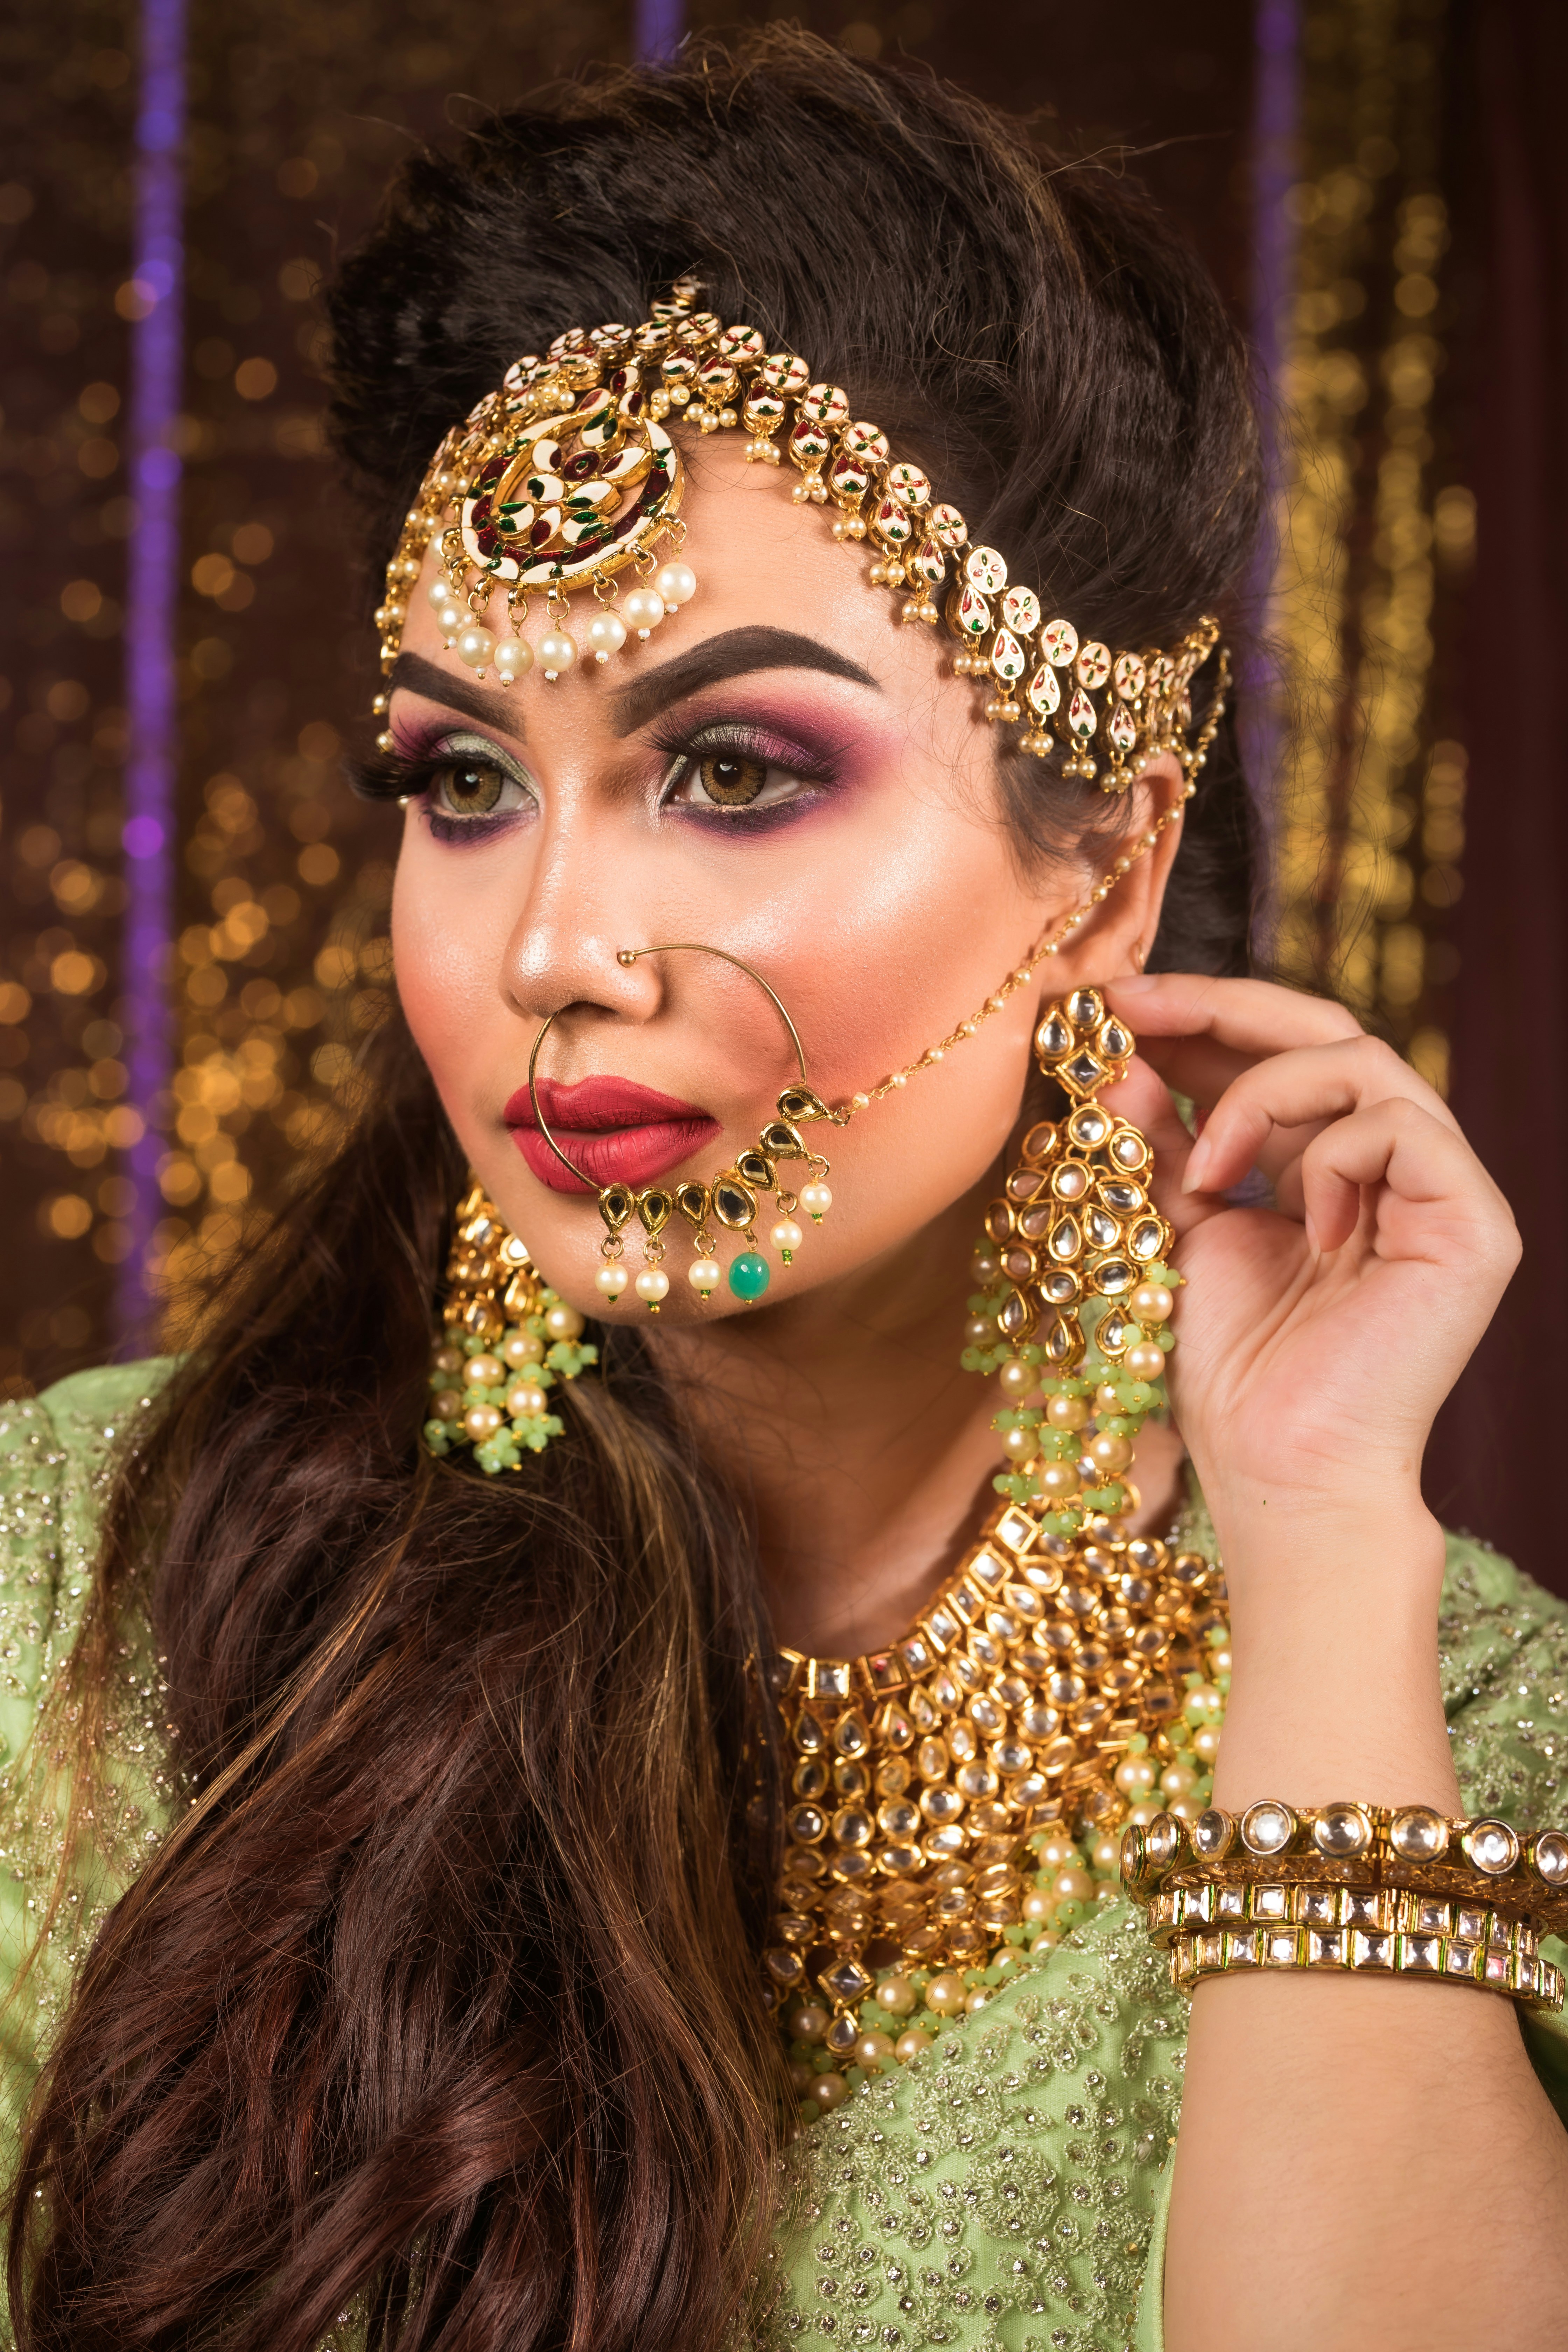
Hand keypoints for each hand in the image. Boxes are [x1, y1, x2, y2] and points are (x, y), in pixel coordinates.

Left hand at [1102, 974, 1518, 1561]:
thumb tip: (1117, 1058)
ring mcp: (1448, 1193)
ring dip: (1261, 1096)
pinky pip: (1400, 1126)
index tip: (1114, 1004)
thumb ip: (1161, 1143)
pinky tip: (1294, 1217)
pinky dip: (1328, 1154)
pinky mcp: (1474, 1223)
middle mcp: (1404, 1169)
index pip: (1286, 1055)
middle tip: (1132, 1006)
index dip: (1205, 1019)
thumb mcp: (1180, 1228)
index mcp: (1340, 1168)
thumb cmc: (1234, 1370)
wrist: (1277, 1468)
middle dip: (1223, 1010)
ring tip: (1205, 1171)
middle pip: (1331, 1032)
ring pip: (1365, 1061)